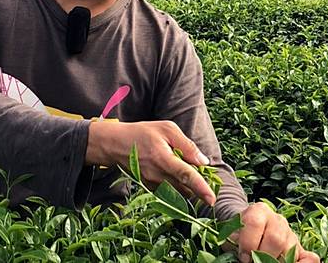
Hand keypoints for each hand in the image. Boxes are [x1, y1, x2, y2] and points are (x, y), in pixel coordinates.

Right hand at [86, 120, 215, 205]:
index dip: (200, 188)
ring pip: (178, 192)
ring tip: (185, 169)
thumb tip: (203, 161)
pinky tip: (173, 172)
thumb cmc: (142, 133)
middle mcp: (157, 175)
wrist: (115, 144)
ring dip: (187, 186)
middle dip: (197, 185)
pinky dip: (177, 185)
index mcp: (163, 158)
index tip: (212, 199)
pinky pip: (169, 191)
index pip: (186, 175)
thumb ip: (186, 145)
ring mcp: (152, 183)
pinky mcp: (149, 187)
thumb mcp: (166, 129)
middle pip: (185, 188)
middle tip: (201, 172)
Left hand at [233, 202, 319, 261]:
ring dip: (276, 261)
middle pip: (275, 238)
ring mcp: (291, 233)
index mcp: (258, 210)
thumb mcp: (232, 234)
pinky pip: (310, 258)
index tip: (243, 256)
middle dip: (262, 255)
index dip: (248, 243)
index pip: (255, 223)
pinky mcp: (300, 248)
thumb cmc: (238, 234)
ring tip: (264, 262)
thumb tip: (243, 256)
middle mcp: (277, 219)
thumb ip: (235, 241)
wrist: (247, 232)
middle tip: (253, 261)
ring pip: (289, 249)